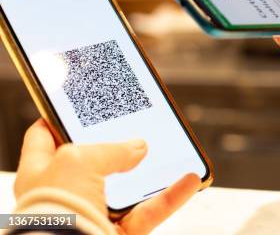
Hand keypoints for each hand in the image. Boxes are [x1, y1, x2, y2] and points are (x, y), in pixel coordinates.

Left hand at [14, 119, 200, 233]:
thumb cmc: (54, 210)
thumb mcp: (77, 160)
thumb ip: (110, 148)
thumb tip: (138, 148)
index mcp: (40, 174)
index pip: (45, 137)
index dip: (61, 118)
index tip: (80, 106)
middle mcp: (65, 196)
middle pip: (94, 163)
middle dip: (115, 146)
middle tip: (133, 126)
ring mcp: (93, 215)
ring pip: (129, 188)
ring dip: (152, 172)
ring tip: (169, 152)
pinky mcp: (119, 233)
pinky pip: (151, 211)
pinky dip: (172, 196)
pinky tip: (190, 179)